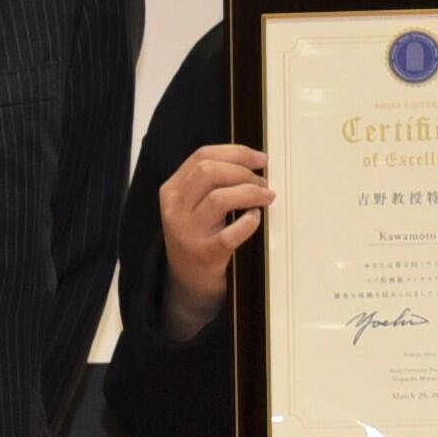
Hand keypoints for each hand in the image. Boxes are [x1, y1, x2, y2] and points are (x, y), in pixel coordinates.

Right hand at [155, 143, 273, 337]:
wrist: (188, 283)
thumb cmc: (198, 238)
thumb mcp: (191, 206)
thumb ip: (209, 183)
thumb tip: (251, 161)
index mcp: (171, 191)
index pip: (202, 156)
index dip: (236, 153)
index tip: (260, 159)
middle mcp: (175, 210)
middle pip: (209, 171)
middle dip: (243, 171)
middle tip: (263, 182)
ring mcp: (187, 233)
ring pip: (219, 198)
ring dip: (249, 193)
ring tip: (265, 197)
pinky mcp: (204, 255)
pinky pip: (230, 234)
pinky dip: (248, 223)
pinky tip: (255, 219)